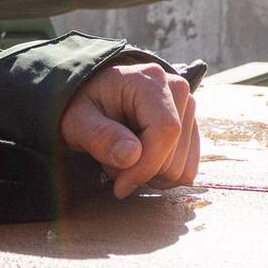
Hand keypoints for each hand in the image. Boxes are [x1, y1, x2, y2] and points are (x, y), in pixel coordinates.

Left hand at [59, 60, 198, 197]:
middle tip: (112, 164)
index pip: (166, 131)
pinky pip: (187, 168)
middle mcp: (177, 89)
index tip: (120, 186)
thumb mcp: (77, 120)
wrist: (92, 96)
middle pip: (175, 153)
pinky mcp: (191, 125)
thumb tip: (132, 156)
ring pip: (183, 166)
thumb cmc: (83, 106)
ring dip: (150, 174)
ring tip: (124, 158)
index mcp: (150, 81)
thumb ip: (100, 136)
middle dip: (142, 172)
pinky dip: (162, 175)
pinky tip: (141, 161)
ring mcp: (188, 107)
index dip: (146, 166)